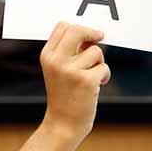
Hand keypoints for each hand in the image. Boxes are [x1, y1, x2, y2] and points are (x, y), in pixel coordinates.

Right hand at [39, 22, 110, 141]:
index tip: (89, 35)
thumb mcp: (58, 70)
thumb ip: (69, 52)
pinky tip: (97, 86)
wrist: (62, 124)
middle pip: (78, 30)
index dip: (79, 28)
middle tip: (100, 37)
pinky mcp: (85, 80)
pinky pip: (104, 67)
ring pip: (96, 51)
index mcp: (47, 56)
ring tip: (92, 76)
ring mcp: (70, 70)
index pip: (63, 26)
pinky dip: (104, 76)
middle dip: (92, 33)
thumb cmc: (64, 96)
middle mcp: (56, 60)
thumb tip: (92, 35)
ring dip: (99, 62)